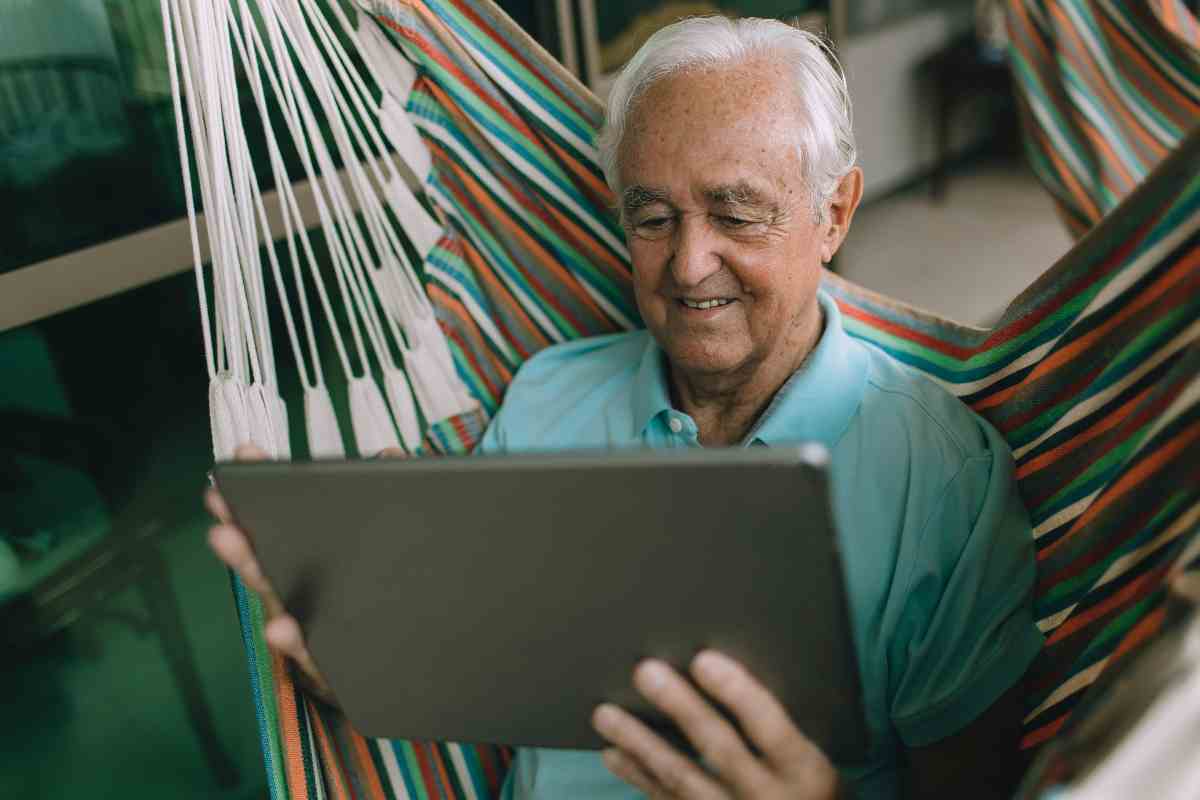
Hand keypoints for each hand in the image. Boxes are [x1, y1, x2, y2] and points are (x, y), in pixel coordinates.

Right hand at [205, 442, 405, 704]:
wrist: (415, 671)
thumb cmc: (388, 602)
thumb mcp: (395, 546)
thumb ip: (391, 502)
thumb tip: (389, 456)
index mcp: (317, 562)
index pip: (287, 523)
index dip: (263, 489)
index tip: (244, 456)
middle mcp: (304, 593)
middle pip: (266, 559)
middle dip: (241, 523)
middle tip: (216, 499)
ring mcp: (311, 627)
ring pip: (275, 598)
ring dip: (251, 569)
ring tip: (226, 539)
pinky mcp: (328, 664)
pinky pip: (308, 652)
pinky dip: (291, 639)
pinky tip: (279, 627)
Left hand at [592, 650, 839, 799]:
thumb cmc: (809, 789)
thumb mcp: (815, 760)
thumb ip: (780, 725)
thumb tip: (719, 668)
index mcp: (805, 772)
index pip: (771, 727)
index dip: (738, 692)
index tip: (705, 659)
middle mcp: (770, 799)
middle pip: (719, 748)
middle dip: (680, 707)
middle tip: (645, 671)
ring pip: (681, 777)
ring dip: (640, 743)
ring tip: (606, 714)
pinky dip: (638, 776)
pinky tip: (614, 753)